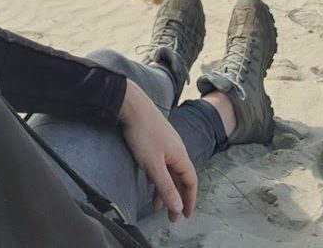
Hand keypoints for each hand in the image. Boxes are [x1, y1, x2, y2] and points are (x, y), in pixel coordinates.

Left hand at [118, 79, 196, 222]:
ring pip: (169, 172)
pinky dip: (157, 177)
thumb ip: (166, 187)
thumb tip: (179, 207)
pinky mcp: (156, 139)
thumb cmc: (143, 134)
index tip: (185, 215)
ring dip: (165, 189)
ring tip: (155, 205)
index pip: (191, 181)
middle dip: (176, 198)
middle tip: (171, 217)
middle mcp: (176, 150)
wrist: (131, 105)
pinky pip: (161, 164)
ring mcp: (166, 144)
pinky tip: (149, 183)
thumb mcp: (153, 165)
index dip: (190, 199)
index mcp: (180, 155)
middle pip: (180, 178)